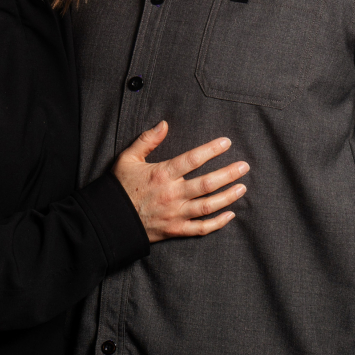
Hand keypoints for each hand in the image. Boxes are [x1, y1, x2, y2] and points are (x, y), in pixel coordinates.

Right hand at [113, 120, 248, 243]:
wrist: (109, 219)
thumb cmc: (119, 187)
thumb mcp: (128, 158)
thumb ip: (147, 140)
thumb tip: (164, 124)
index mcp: (162, 174)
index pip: (192, 159)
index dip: (211, 150)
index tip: (226, 143)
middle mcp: (172, 194)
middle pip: (207, 183)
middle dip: (228, 174)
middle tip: (244, 166)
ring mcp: (175, 214)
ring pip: (208, 206)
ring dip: (228, 196)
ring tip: (242, 187)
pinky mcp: (175, 230)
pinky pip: (200, 228)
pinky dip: (217, 223)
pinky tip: (230, 215)